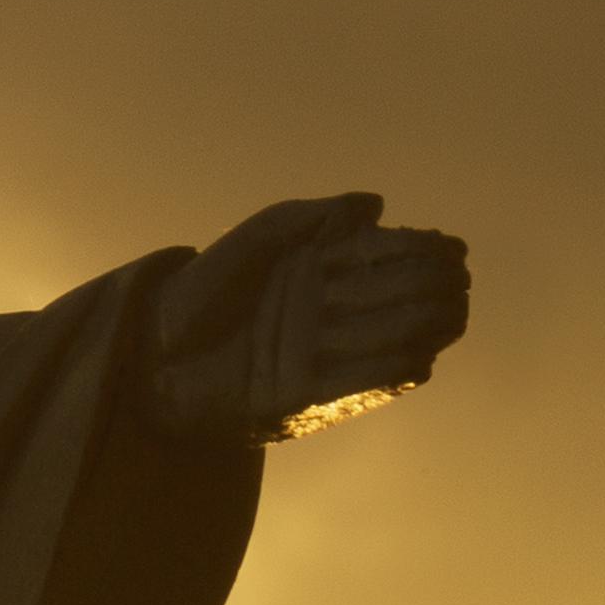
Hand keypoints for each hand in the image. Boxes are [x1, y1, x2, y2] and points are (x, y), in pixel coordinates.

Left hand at [146, 193, 473, 445]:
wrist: (146, 348)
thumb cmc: (199, 290)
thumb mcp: (257, 238)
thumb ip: (314, 218)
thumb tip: (378, 204)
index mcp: (318, 274)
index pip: (383, 261)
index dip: (418, 253)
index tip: (448, 246)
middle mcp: (324, 316)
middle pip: (392, 301)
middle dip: (429, 289)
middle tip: (457, 279)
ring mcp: (315, 357)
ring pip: (383, 342)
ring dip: (420, 328)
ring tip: (452, 311)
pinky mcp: (299, 399)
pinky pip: (352, 387)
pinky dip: (385, 374)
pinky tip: (418, 357)